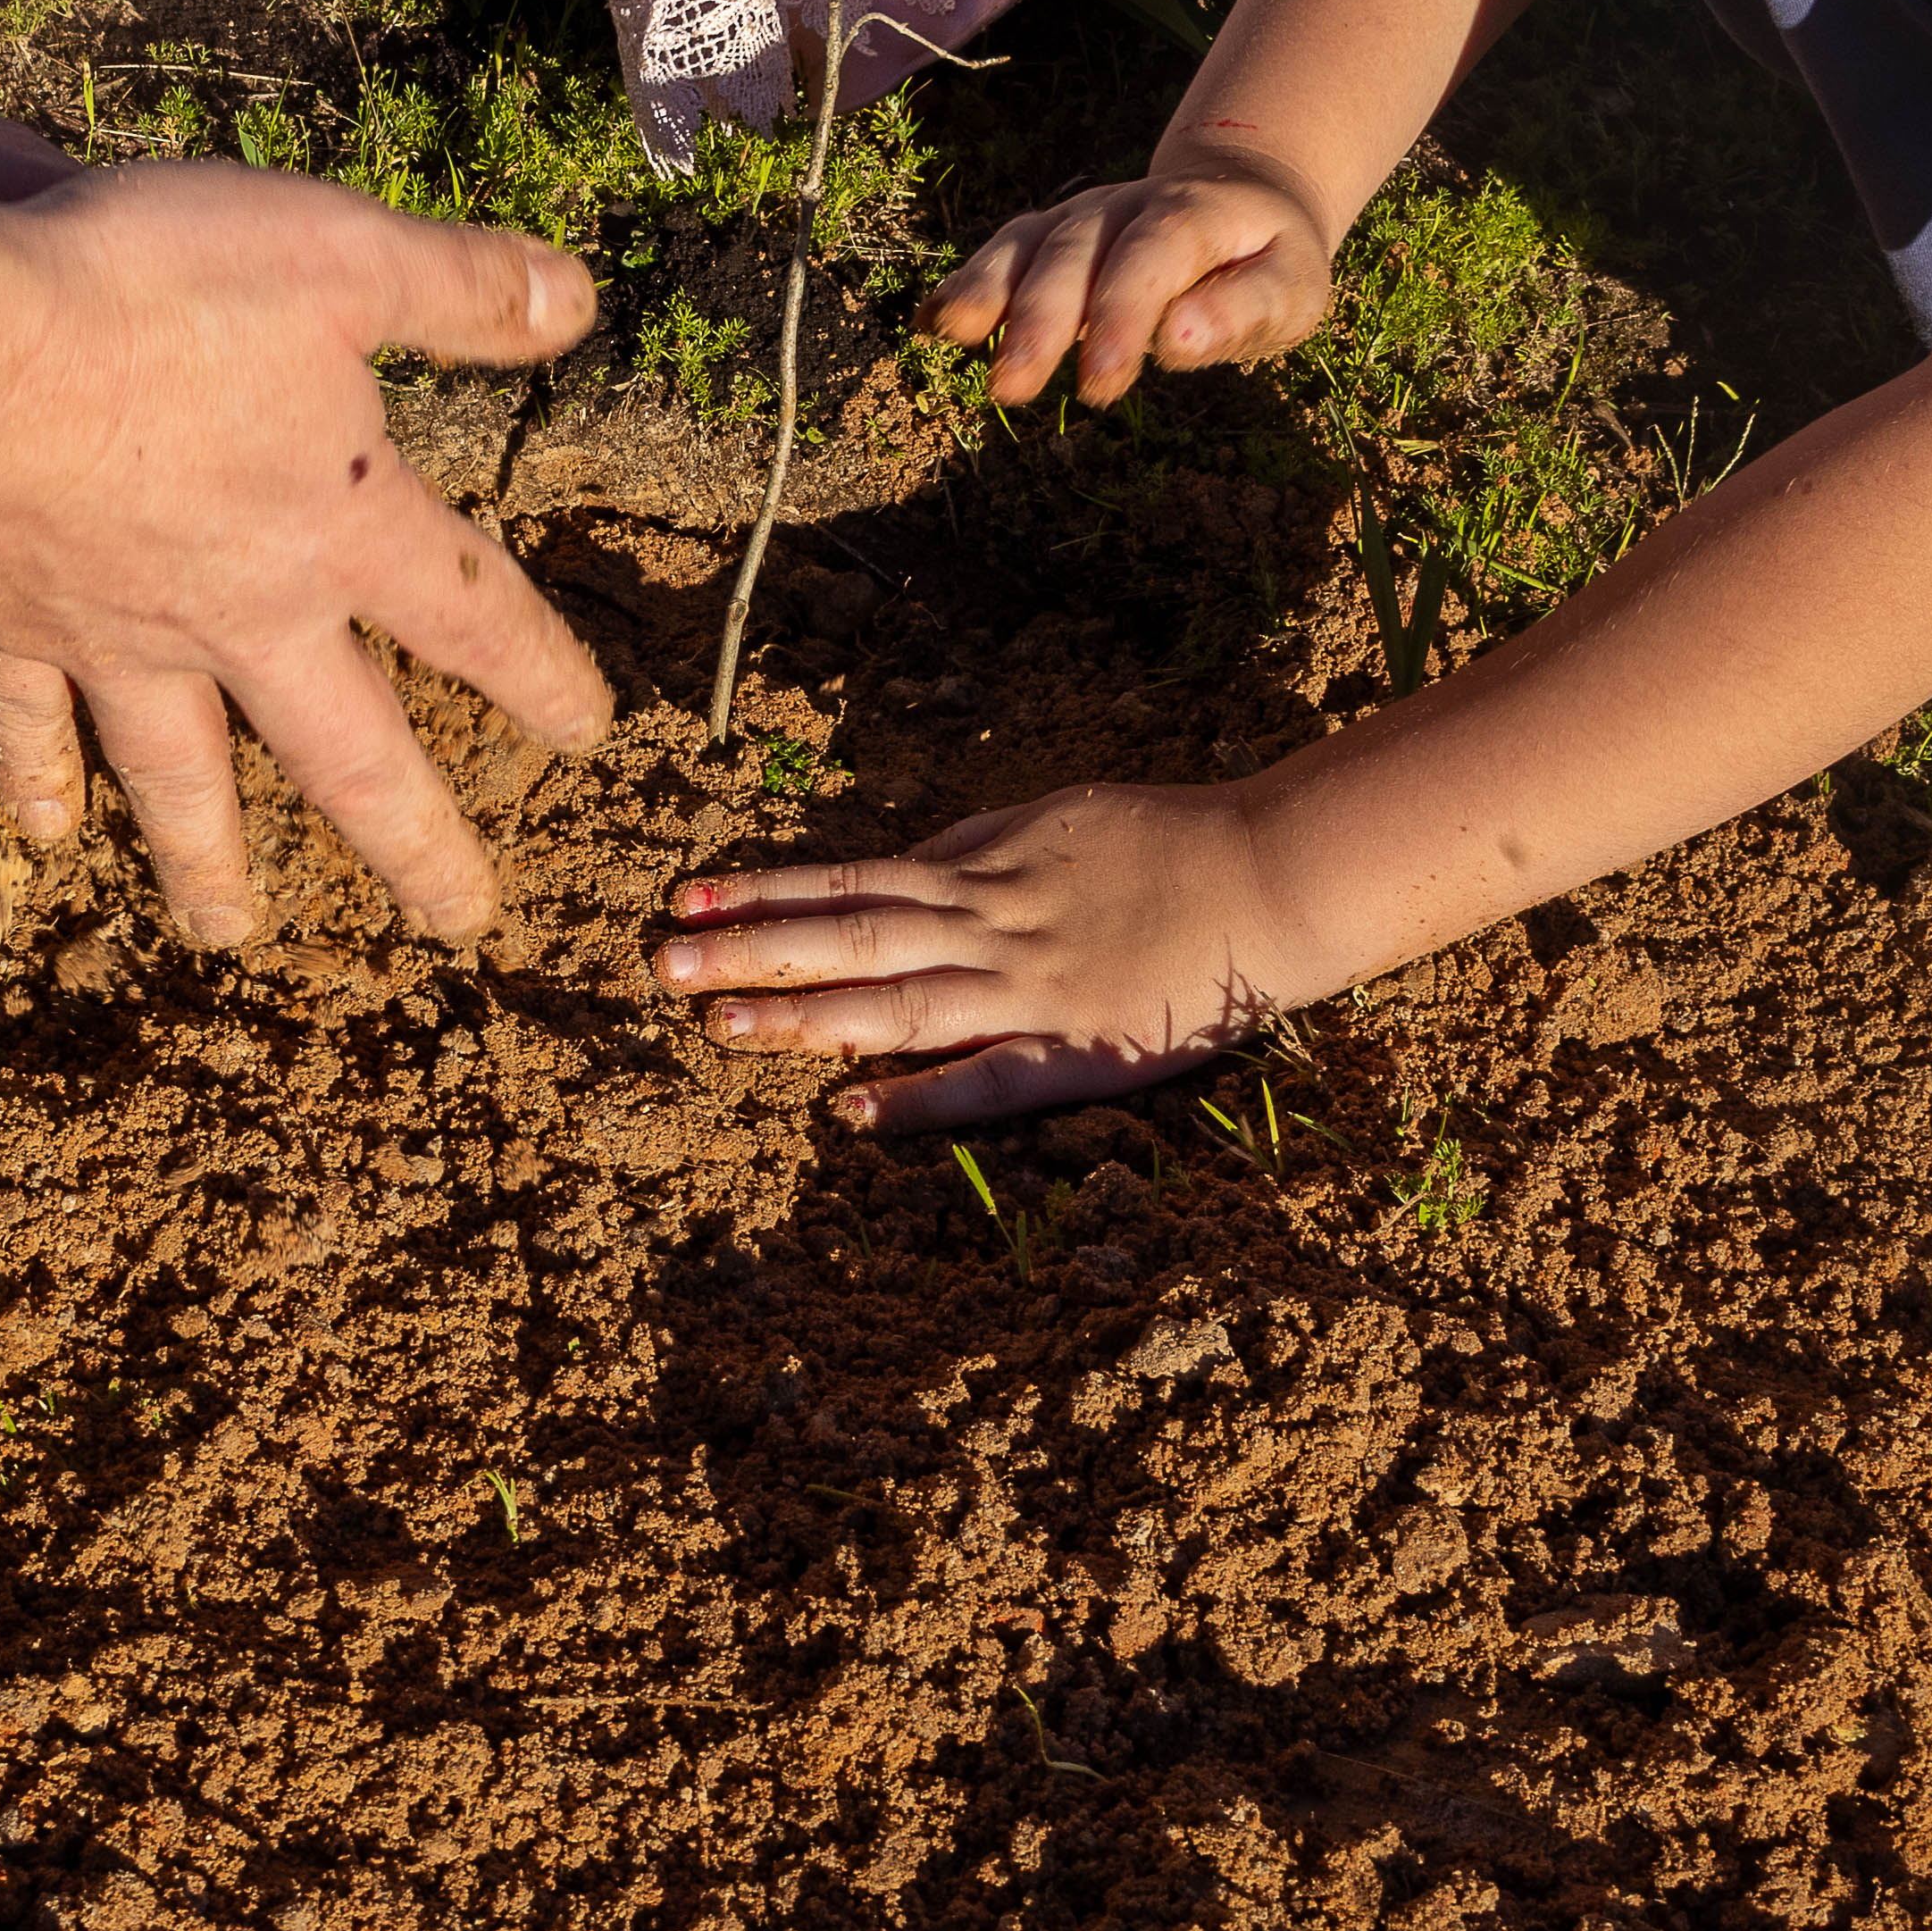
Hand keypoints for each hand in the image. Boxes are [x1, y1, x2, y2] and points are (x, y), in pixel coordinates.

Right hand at [0, 161, 615, 947]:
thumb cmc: (154, 292)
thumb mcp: (340, 253)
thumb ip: (461, 287)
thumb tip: (586, 300)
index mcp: (342, 526)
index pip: (472, 616)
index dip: (541, 674)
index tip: (588, 736)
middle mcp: (240, 615)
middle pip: (349, 758)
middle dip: (414, 843)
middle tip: (459, 920)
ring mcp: (115, 639)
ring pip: (181, 780)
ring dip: (212, 862)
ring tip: (233, 934)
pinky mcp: (3, 629)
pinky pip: (27, 727)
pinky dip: (35, 781)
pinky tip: (43, 835)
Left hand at [650, 782, 1327, 1126]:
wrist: (1271, 877)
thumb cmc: (1167, 843)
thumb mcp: (1054, 817)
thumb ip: (973, 843)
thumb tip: (898, 863)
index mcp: (981, 872)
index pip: (849, 881)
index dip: (763, 892)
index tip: (685, 900)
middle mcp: (989, 928)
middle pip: (849, 939)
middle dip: (751, 952)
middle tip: (659, 967)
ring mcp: (1030, 992)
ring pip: (897, 1002)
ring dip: (803, 1016)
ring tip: (720, 1027)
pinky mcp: (1077, 1051)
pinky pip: (985, 1079)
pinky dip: (916, 1095)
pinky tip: (846, 1113)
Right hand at [923, 156, 1342, 405]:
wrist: (1242, 200)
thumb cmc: (1269, 263)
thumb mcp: (1294, 290)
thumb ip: (1245, 311)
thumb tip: (1180, 340)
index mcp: (1196, 213)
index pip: (1153, 256)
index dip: (1121, 317)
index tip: (1097, 386)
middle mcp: (1126, 205)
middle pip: (1075, 253)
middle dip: (1039, 319)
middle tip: (1010, 387)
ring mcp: (1080, 216)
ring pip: (1027, 245)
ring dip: (987, 295)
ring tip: (953, 339)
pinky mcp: (1048, 236)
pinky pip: (1001, 254)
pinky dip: (965, 286)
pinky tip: (930, 326)